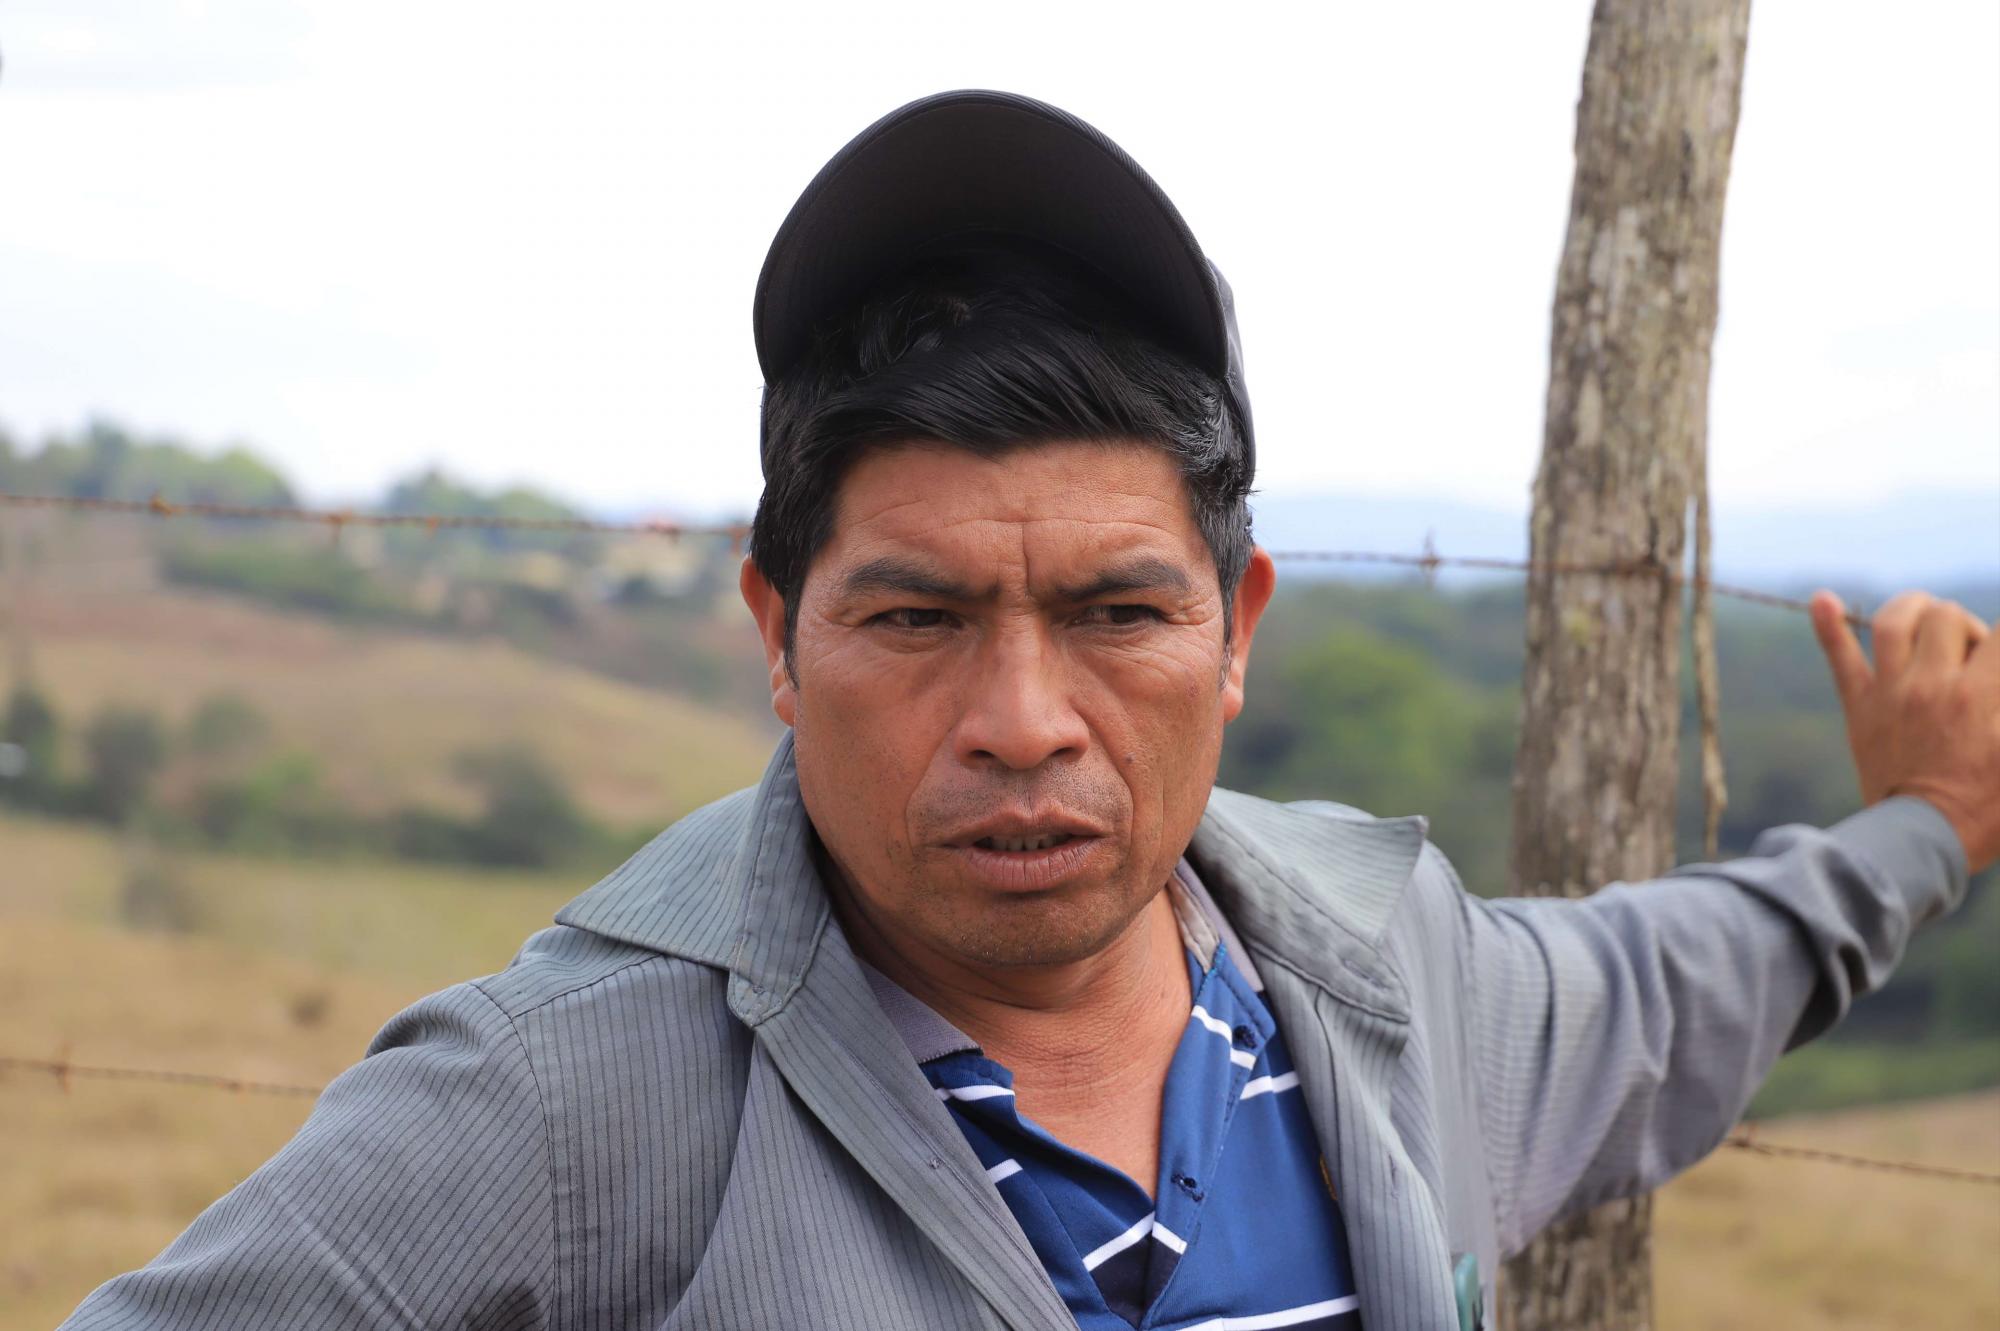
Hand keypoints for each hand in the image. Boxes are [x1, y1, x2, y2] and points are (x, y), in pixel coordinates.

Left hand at [1811, 590, 1999, 872]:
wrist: (1921, 841)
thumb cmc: (1986, 809)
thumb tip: (1999, 683)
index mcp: (1977, 697)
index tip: (1998, 659)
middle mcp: (1930, 685)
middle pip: (1947, 616)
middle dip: (1965, 625)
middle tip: (1971, 654)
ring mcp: (1889, 693)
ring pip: (1892, 622)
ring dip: (1911, 608)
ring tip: (1924, 615)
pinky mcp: (1859, 707)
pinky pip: (1839, 658)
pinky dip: (1828, 625)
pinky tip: (1822, 599)